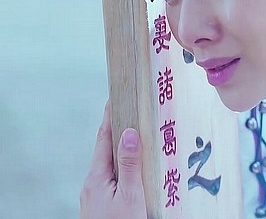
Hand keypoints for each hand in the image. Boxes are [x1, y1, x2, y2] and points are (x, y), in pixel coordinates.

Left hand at [79, 101, 147, 218]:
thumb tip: (129, 133)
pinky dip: (124, 166)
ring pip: (110, 165)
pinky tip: (136, 167)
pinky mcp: (103, 205)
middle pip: (105, 150)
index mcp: (97, 178)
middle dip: (117, 130)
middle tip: (128, 110)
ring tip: (136, 134)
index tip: (115, 97)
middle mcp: (93, 184)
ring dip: (122, 148)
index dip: (110, 117)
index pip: (104, 139)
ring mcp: (96, 196)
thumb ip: (130, 164)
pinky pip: (114, 178)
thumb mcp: (131, 196)